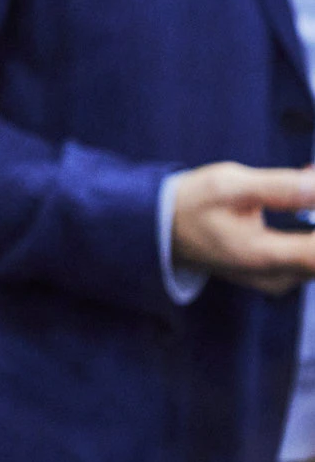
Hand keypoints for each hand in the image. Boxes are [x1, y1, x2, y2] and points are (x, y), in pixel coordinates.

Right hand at [169, 162, 314, 294]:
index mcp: (265, 256)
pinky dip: (309, 234)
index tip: (312, 194)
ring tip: (304, 185)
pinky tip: (302, 204)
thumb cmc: (192, 204)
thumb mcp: (229, 185)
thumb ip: (281, 187)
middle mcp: (277, 277)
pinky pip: (307, 258)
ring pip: (314, 258)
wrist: (161, 230)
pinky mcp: (277, 278)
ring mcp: (277, 281)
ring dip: (312, 224)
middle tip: (307, 180)